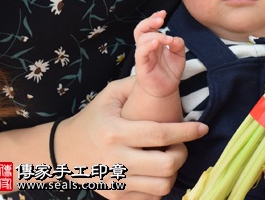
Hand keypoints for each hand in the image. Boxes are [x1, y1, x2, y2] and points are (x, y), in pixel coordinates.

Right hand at [56, 76, 207, 198]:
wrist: (62, 151)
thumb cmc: (92, 118)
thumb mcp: (109, 95)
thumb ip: (137, 85)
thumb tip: (163, 76)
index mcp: (115, 132)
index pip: (159, 135)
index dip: (186, 132)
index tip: (202, 128)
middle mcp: (116, 160)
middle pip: (166, 166)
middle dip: (182, 154)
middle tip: (179, 145)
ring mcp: (116, 181)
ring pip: (163, 186)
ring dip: (173, 171)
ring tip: (167, 158)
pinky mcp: (116, 195)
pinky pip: (152, 197)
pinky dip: (160, 185)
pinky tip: (156, 171)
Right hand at [134, 10, 184, 97]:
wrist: (166, 89)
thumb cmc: (170, 71)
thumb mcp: (179, 55)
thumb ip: (178, 45)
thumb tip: (174, 38)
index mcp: (154, 42)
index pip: (149, 26)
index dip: (154, 17)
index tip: (163, 13)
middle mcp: (146, 47)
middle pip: (141, 29)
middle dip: (149, 21)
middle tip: (161, 19)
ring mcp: (143, 56)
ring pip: (141, 39)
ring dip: (155, 35)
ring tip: (168, 39)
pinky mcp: (141, 66)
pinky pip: (140, 52)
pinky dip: (148, 45)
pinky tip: (157, 43)